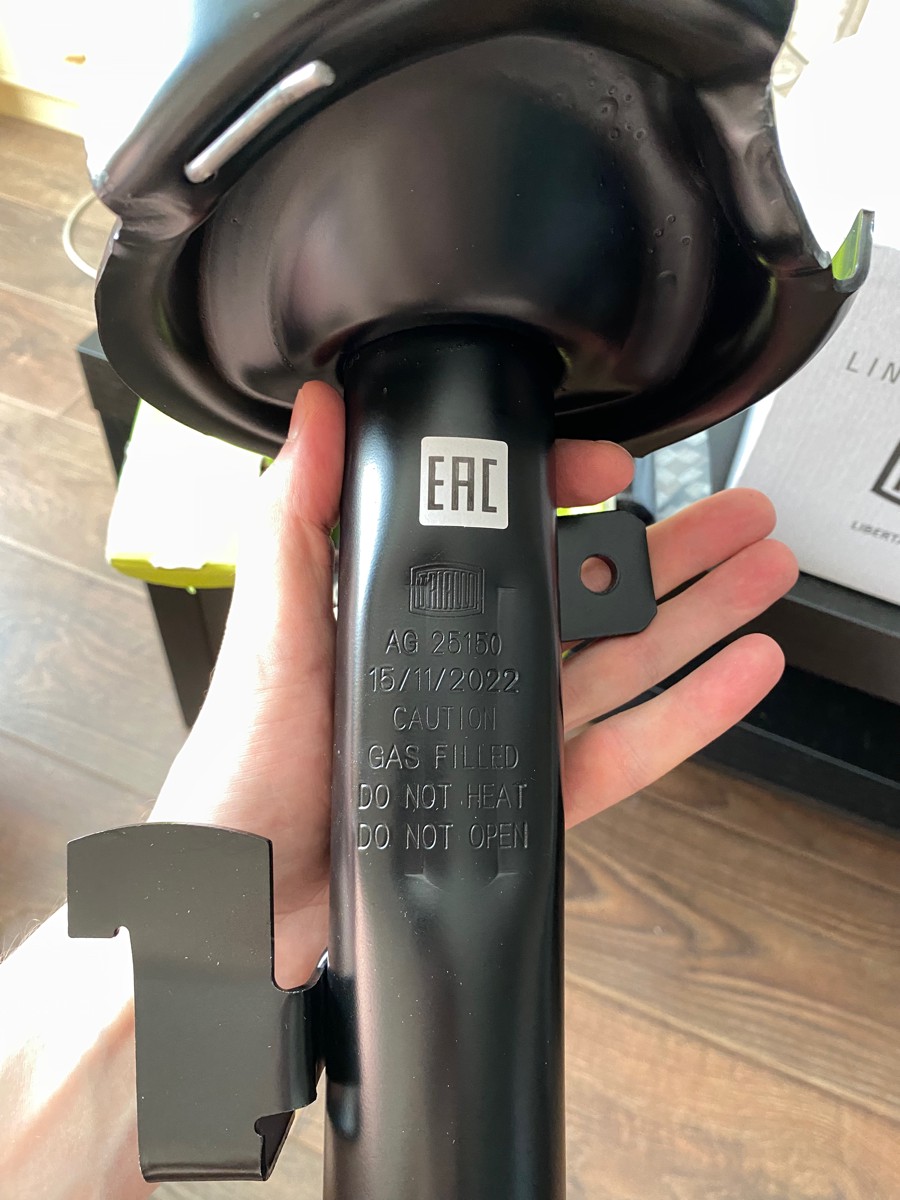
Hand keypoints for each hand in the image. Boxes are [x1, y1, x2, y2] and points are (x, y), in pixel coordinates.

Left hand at [153, 383, 797, 987]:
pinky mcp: (532, 799)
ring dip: (701, 617)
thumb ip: (298, 523)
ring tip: (763, 575)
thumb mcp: (273, 629)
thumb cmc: (251, 764)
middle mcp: (472, 664)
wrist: (251, 894)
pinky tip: (738, 675)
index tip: (616, 466)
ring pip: (625, 661)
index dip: (570, 494)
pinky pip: (627, 750)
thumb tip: (318, 415)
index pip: (509, 538)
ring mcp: (508, 731)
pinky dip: (690, 714)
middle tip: (741, 516)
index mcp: (419, 613)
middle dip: (673, 549)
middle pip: (591, 595)